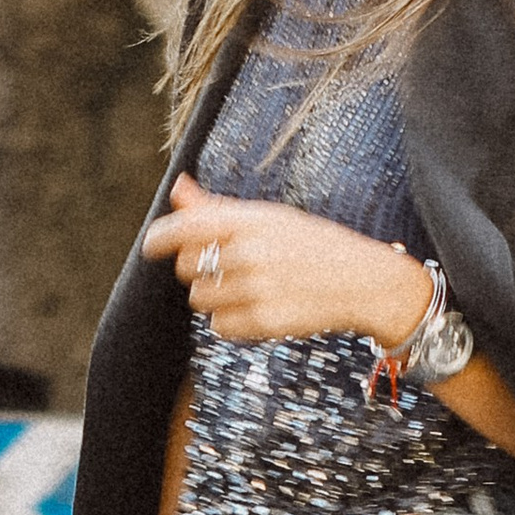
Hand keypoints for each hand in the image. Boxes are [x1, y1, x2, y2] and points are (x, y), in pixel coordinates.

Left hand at [142, 173, 426, 350]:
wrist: (362, 281)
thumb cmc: (311, 244)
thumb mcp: (269, 218)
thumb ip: (218, 208)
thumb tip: (177, 188)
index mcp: (252, 220)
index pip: (186, 227)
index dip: (160, 237)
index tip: (151, 245)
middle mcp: (252, 253)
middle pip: (188, 266)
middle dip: (199, 267)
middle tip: (228, 265)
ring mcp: (258, 289)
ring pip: (200, 299)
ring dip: (214, 296)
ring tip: (247, 288)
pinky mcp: (265, 322)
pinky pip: (218, 326)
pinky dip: (229, 321)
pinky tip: (256, 307)